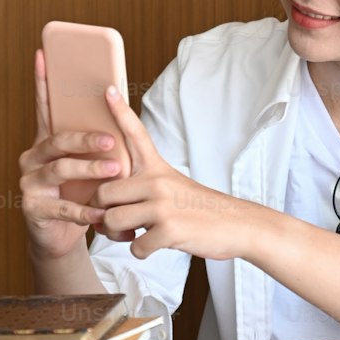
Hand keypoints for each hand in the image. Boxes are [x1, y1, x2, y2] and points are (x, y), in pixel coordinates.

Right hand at [18, 50, 124, 262]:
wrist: (60, 237)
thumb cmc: (78, 194)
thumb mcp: (87, 166)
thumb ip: (95, 143)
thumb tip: (119, 107)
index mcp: (46, 142)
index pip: (44, 107)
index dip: (41, 81)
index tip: (43, 54)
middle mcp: (32, 158)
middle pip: (57, 140)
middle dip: (85, 138)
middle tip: (111, 140)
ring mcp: (29, 183)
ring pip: (59, 170)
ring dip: (89, 169)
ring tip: (114, 170)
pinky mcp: (32, 209)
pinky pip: (62, 207)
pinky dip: (85, 210)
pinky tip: (102, 211)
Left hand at [92, 86, 249, 260]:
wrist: (237, 225)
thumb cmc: (199, 209)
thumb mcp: (173, 186)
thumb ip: (142, 188)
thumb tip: (108, 204)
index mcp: (157, 168)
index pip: (135, 134)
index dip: (119, 111)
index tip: (107, 88)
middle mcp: (157, 181)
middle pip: (104, 193)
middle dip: (103, 213)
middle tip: (116, 222)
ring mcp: (162, 205)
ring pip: (113, 221)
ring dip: (118, 235)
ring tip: (133, 235)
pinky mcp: (169, 229)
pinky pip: (135, 246)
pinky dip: (141, 251)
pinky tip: (155, 245)